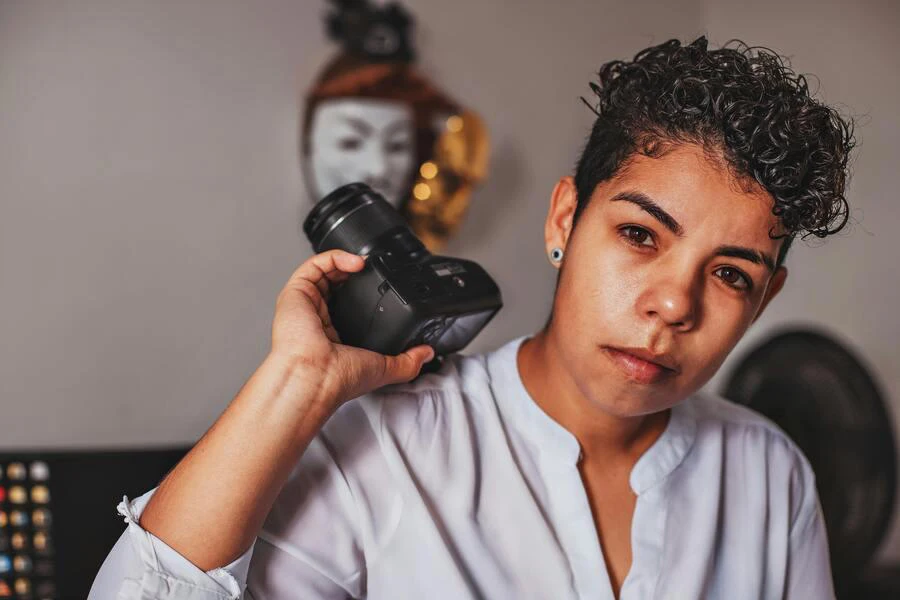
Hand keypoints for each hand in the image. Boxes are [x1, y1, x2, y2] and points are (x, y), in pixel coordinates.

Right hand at [271, 249, 435, 405]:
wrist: (317, 377)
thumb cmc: (339, 379)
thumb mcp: (384, 368)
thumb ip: (408, 361)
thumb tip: (427, 353)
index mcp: (333, 333)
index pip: (346, 303)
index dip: (363, 290)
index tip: (381, 285)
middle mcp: (316, 317)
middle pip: (334, 282)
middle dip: (354, 272)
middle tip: (373, 270)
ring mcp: (304, 304)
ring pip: (323, 271)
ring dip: (345, 261)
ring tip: (365, 264)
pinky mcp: (295, 293)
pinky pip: (313, 265)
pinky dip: (334, 257)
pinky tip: (355, 262)